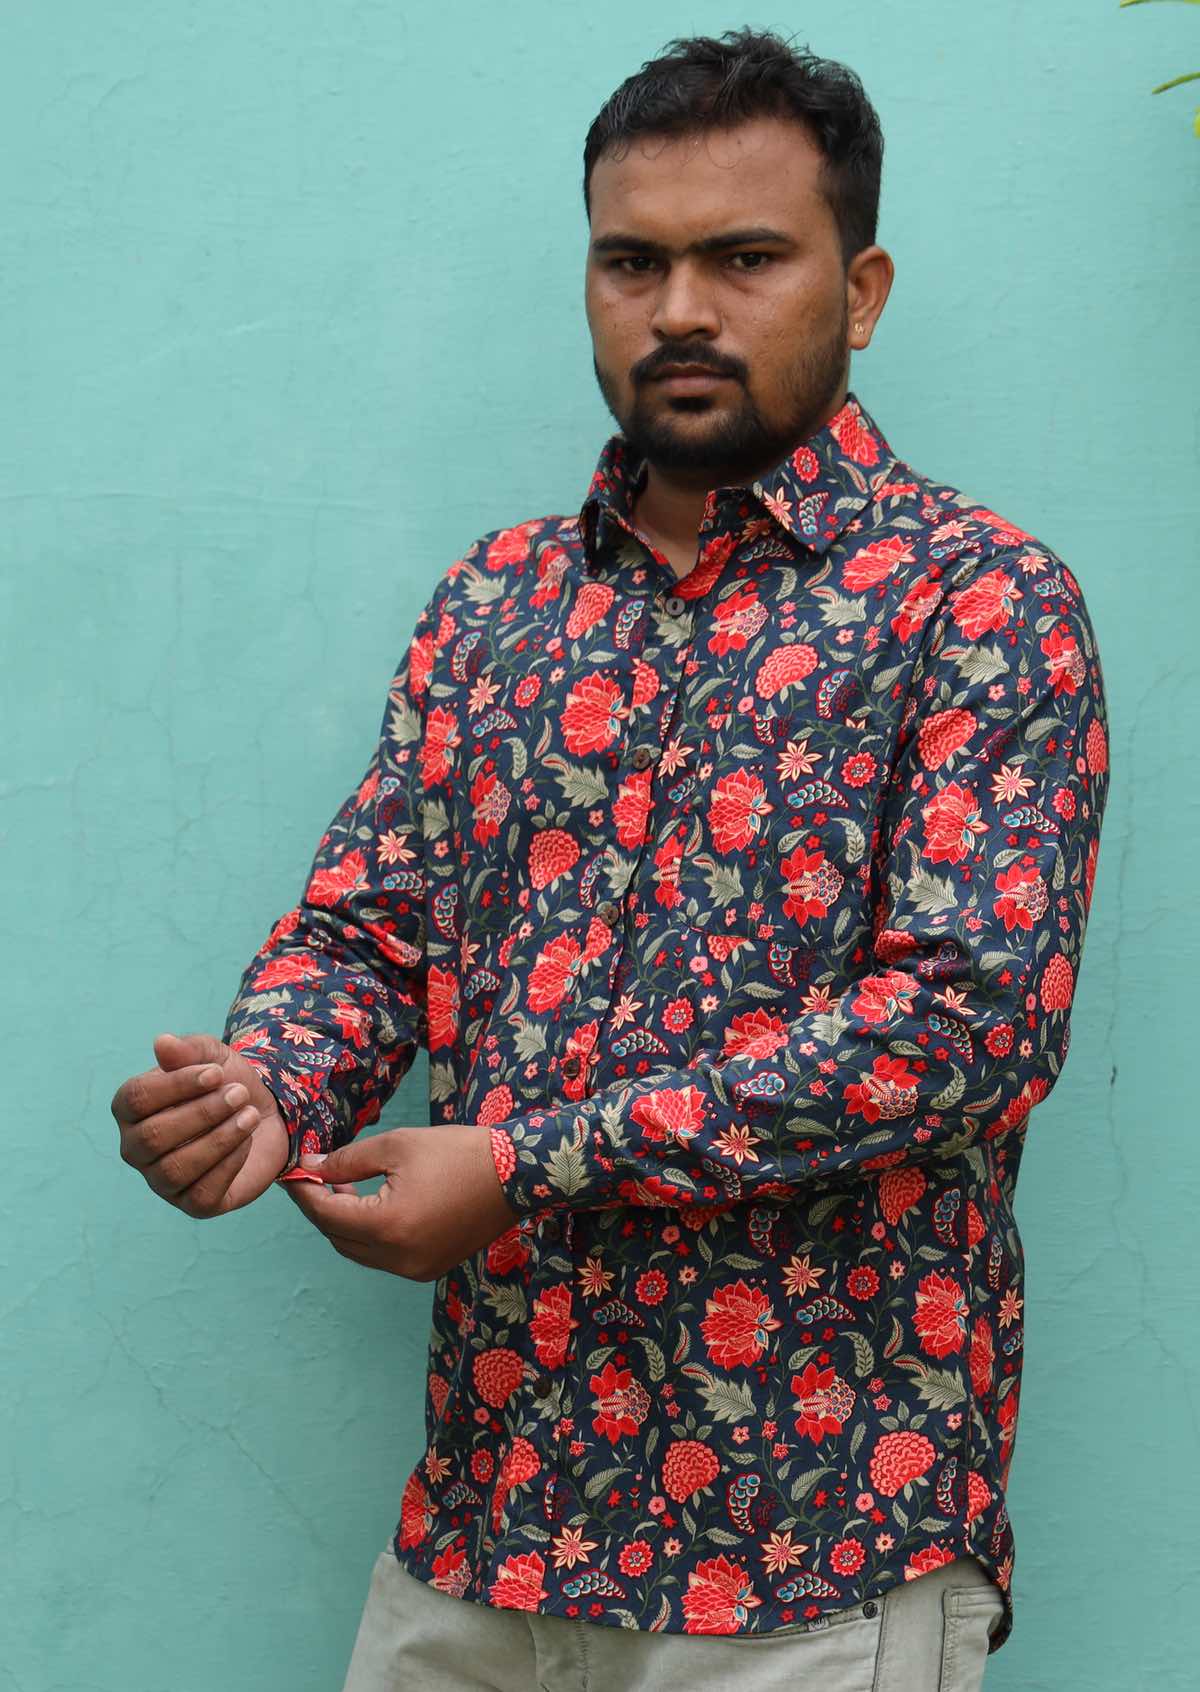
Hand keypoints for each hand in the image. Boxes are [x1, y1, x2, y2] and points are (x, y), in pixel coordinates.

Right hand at [112, 1032, 290, 1216]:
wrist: (265, 1113)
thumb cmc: (227, 1084)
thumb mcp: (213, 1058)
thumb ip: (188, 1050)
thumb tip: (162, 1043)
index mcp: (131, 1110)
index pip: (135, 1099)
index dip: (177, 1085)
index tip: (216, 1072)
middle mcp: (137, 1149)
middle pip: (153, 1137)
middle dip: (203, 1113)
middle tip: (239, 1093)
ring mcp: (161, 1180)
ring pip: (175, 1169)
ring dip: (218, 1139)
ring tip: (249, 1115)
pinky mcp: (193, 1204)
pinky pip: (201, 1193)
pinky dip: (229, 1164)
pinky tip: (247, 1141)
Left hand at [281, 1124, 518, 1280]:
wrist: (516, 1174)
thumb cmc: (457, 1152)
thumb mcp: (397, 1146)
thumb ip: (348, 1161)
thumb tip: (312, 1167)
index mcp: (387, 1226)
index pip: (327, 1215)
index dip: (305, 1193)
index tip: (293, 1172)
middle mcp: (398, 1258)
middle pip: (339, 1238)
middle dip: (322, 1208)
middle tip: (317, 1176)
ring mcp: (415, 1269)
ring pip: (360, 1252)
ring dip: (345, 1223)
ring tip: (344, 1188)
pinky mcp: (429, 1268)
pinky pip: (384, 1257)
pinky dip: (370, 1235)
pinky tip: (374, 1205)